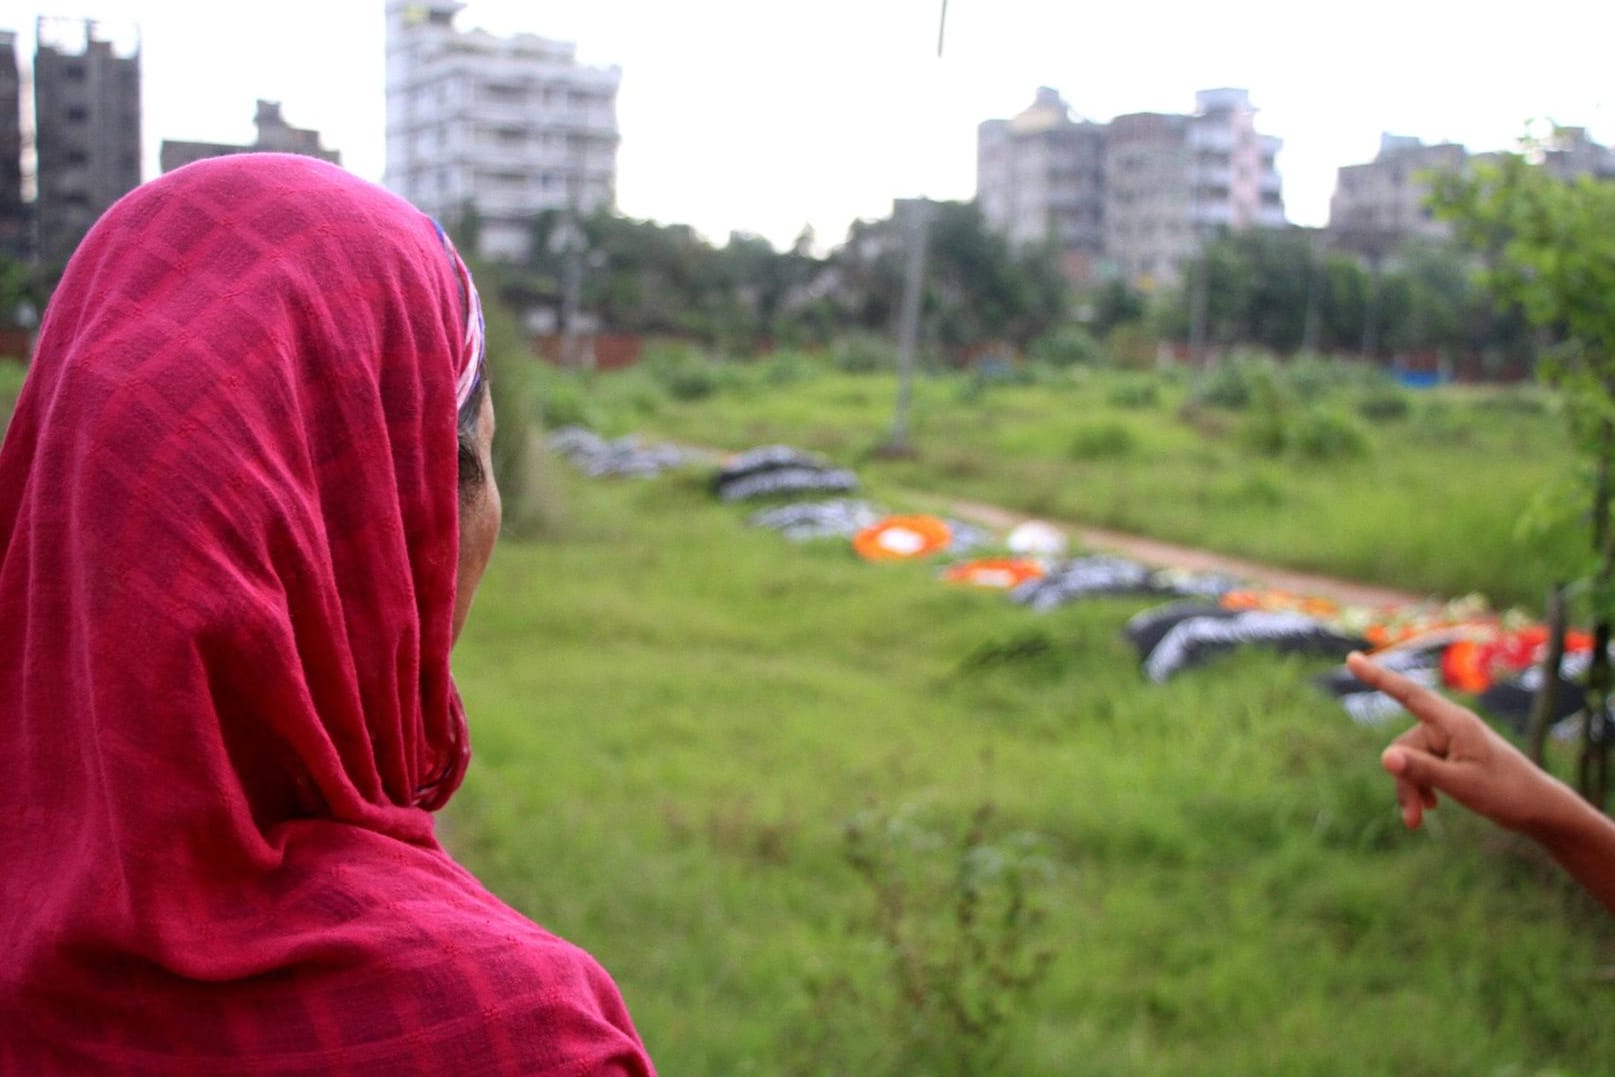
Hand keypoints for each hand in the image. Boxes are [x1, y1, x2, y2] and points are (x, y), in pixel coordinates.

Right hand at [1346, 651, 1565, 832]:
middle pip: (1405, 746)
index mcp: (1454, 722)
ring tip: (1417, 822)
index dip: (1377, 677)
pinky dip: (1421, 787)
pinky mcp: (1452, 756)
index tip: (1351, 659)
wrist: (1539, 809)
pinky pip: (1423, 766)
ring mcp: (1450, 741)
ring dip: (1412, 790)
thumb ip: (1422, 770)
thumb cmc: (1506, 792)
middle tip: (1413, 821)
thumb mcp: (1461, 784)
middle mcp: (1449, 727)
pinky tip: (1429, 809)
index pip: (1408, 694)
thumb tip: (1385, 757)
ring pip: (1411, 760)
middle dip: (1405, 782)